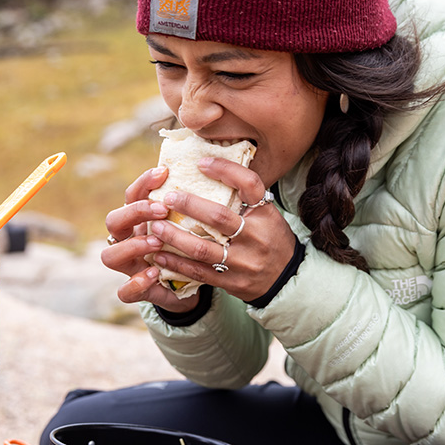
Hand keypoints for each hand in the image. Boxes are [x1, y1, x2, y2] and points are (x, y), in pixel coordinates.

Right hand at [102, 166, 201, 312]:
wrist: (190, 285)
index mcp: (140, 221)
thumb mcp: (190, 225)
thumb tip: (213, 172)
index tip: (164, 173)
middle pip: (113, 221)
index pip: (131, 195)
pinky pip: (124, 291)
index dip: (143, 183)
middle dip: (136, 212)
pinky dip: (135, 283)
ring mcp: (130, 266)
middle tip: (163, 210)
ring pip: (110, 256)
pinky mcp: (137, 290)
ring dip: (133, 246)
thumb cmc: (189, 247)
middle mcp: (128, 241)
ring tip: (157, 242)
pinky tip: (154, 274)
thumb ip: (191, 207)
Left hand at [145, 156, 297, 303]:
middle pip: (219, 216)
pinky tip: (160, 256)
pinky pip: (198, 272)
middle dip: (189, 205)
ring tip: (156, 227)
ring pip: (202, 248)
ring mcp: (243, 261)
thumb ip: (245, 200)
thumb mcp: (268, 216)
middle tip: (167, 198)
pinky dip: (177, 264)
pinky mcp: (231, 281)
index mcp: (266, 215)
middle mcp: (255, 236)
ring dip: (174, 237)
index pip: (250, 184)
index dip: (225, 170)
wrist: (287, 281)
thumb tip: (212, 170)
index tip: (201, 163)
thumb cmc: (271, 240)